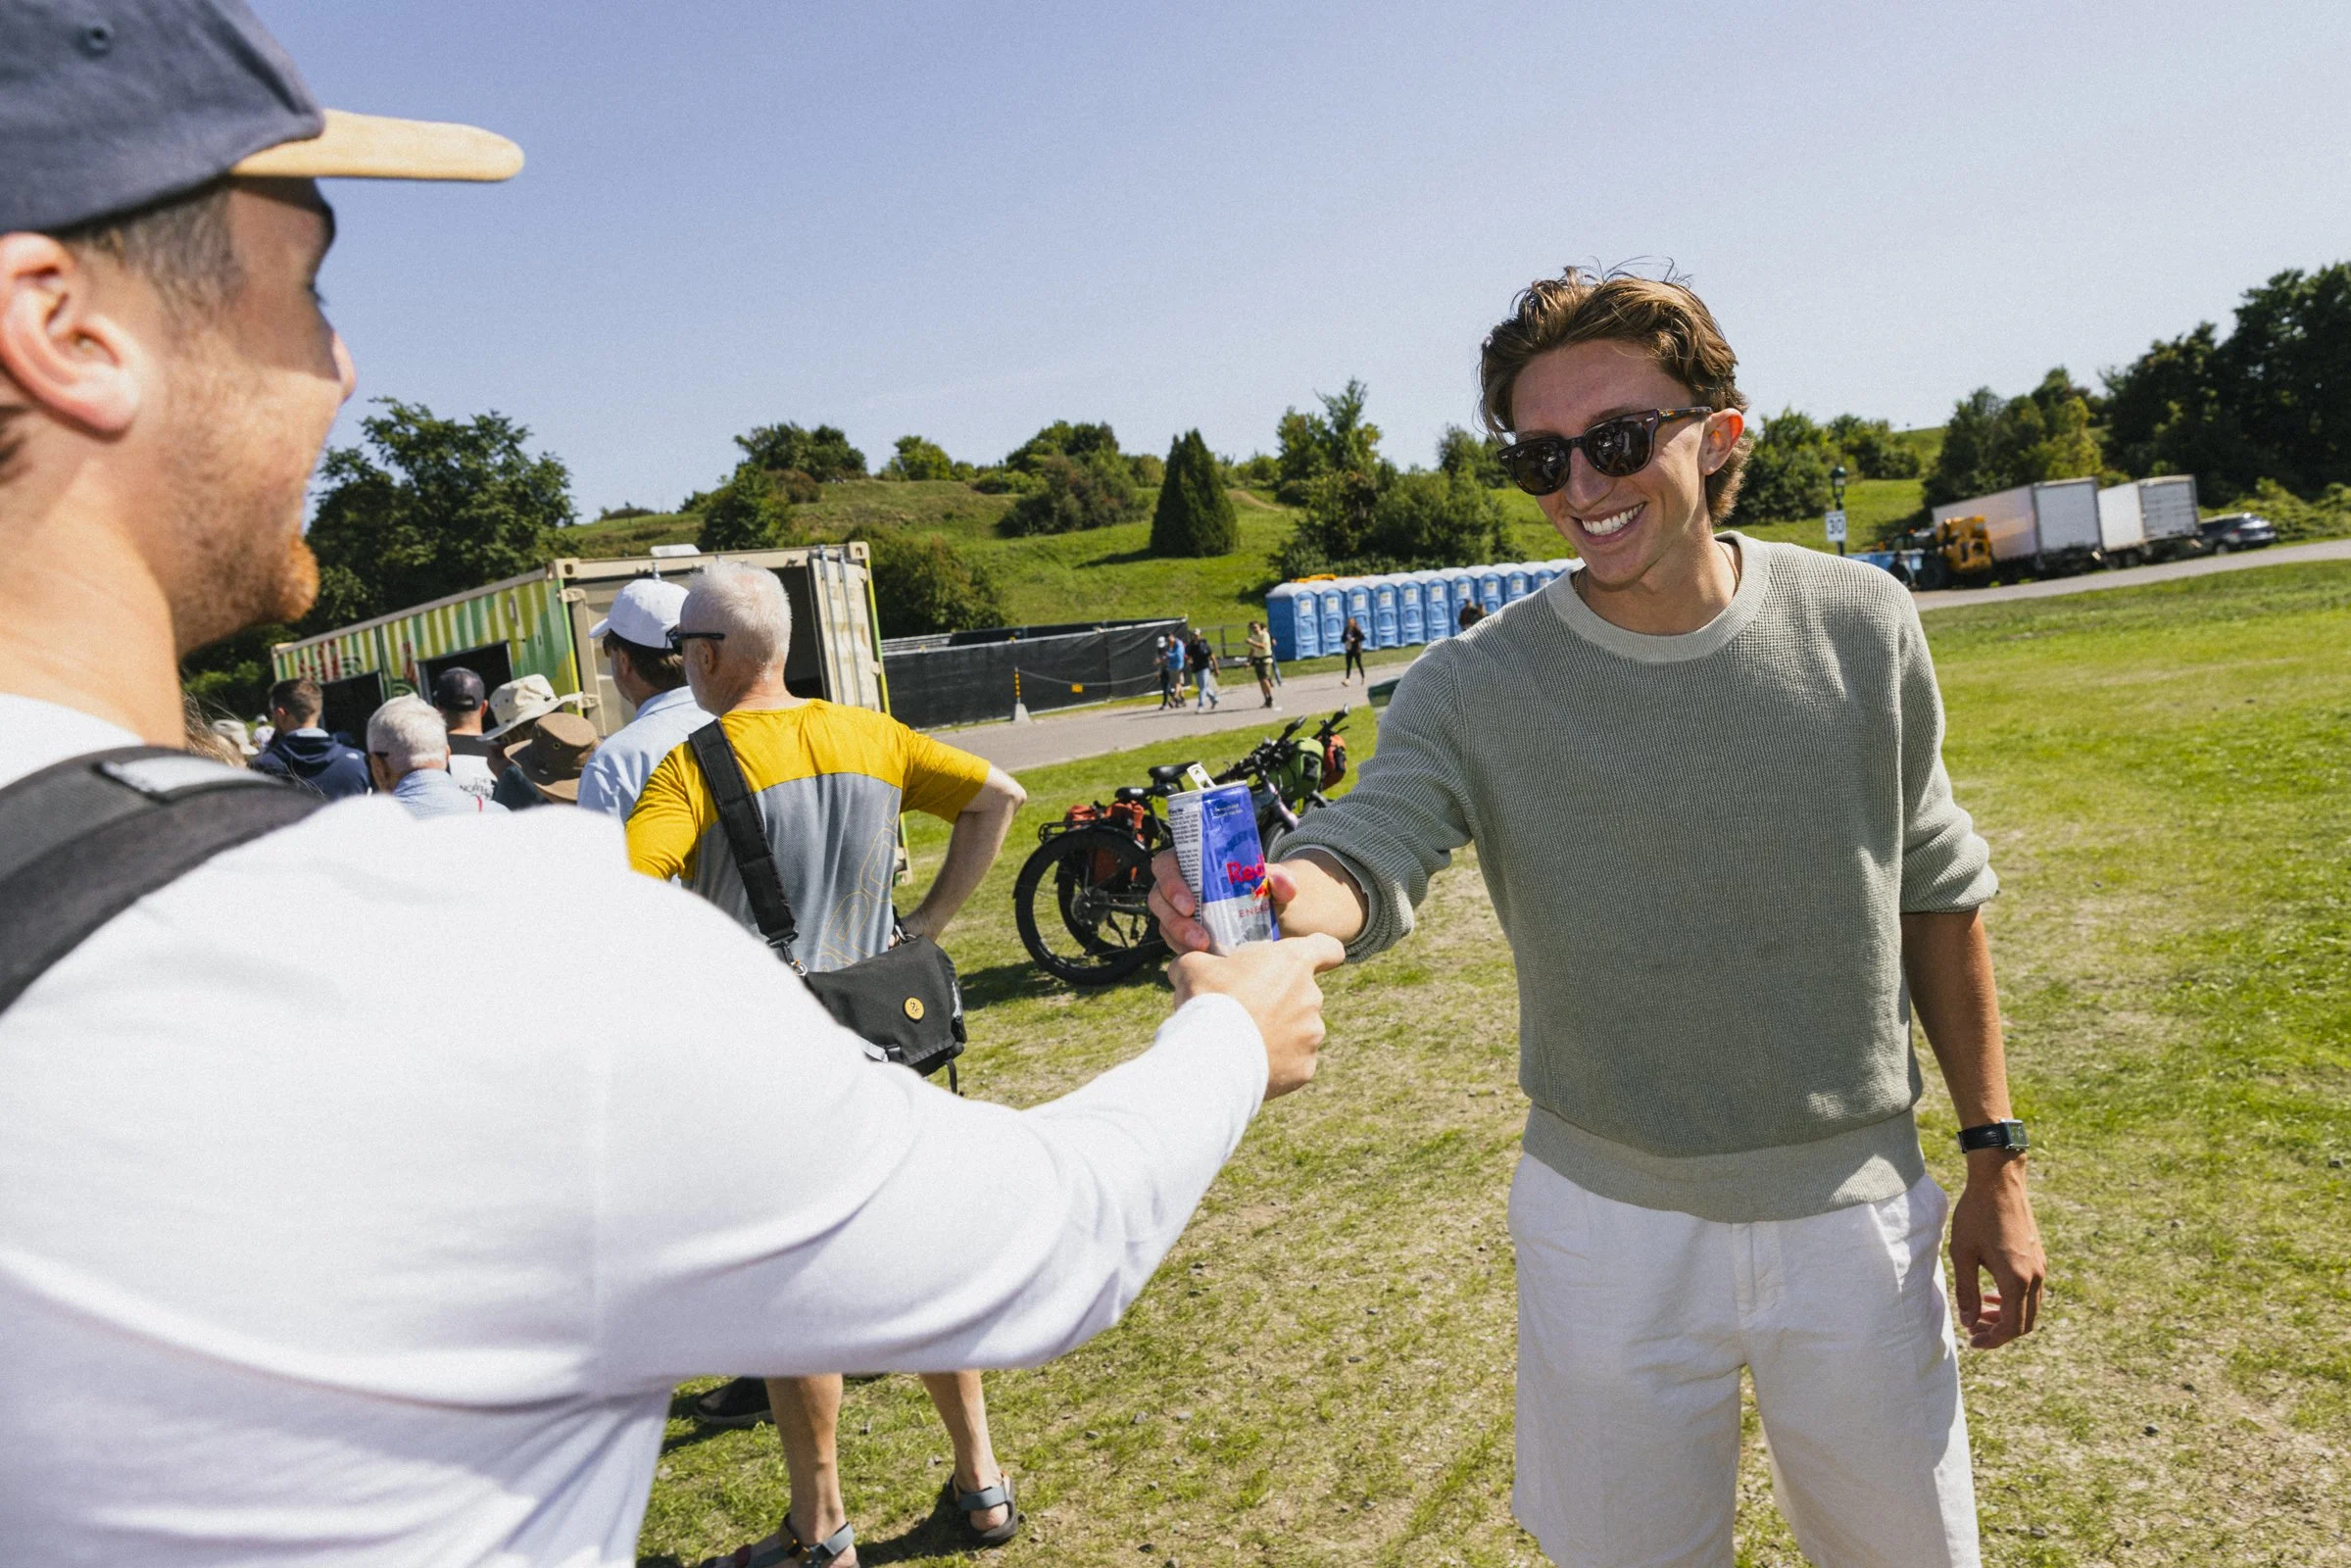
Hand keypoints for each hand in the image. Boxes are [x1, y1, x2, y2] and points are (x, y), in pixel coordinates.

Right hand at [1150, 850, 1304, 955]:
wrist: (1264, 910)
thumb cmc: (1258, 886)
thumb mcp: (1269, 880)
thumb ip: (1278, 879)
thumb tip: (1286, 886)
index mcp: (1191, 862)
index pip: (1165, 864)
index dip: (1171, 882)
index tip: (1190, 903)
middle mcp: (1179, 885)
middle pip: (1159, 897)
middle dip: (1174, 918)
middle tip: (1198, 935)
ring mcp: (1176, 910)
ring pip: (1164, 922)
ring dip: (1179, 936)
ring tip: (1203, 947)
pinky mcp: (1180, 932)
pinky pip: (1173, 941)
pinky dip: (1185, 949)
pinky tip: (1203, 956)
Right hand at [1168, 934, 1344, 1098]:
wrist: (1212, 1058)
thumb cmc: (1208, 1001)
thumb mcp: (1193, 966)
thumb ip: (1201, 960)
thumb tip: (1189, 964)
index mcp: (1293, 963)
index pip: (1328, 949)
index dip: (1320, 952)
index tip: (1305, 960)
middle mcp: (1312, 998)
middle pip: (1303, 994)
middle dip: (1280, 1000)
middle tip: (1246, 1009)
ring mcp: (1312, 1035)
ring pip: (1299, 1030)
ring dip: (1278, 1033)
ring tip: (1243, 1042)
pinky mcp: (1305, 1068)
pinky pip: (1293, 1061)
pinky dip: (1276, 1062)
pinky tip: (1249, 1063)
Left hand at [1948, 1152, 2045, 1348]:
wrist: (2000, 1181)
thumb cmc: (1976, 1214)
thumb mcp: (1962, 1254)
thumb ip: (1966, 1291)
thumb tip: (1968, 1321)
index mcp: (2017, 1279)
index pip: (2012, 1326)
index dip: (1993, 1340)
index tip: (1973, 1342)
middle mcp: (2035, 1277)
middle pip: (2025, 1322)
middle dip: (2000, 1332)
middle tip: (1974, 1331)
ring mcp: (2041, 1267)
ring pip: (2030, 1308)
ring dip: (2007, 1316)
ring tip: (1980, 1313)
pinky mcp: (2039, 1257)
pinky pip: (2032, 1291)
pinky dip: (2014, 1300)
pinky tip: (1992, 1294)